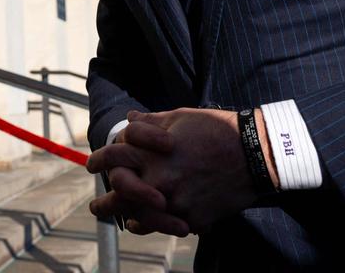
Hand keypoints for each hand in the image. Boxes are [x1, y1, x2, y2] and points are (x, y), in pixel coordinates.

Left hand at [88, 107, 269, 233]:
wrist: (255, 153)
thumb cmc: (216, 129)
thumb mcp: (180, 117)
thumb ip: (150, 122)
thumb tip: (130, 118)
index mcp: (151, 152)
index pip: (112, 157)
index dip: (97, 161)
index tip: (90, 166)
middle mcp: (158, 178)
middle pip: (120, 194)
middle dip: (105, 203)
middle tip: (96, 208)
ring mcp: (175, 200)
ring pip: (140, 217)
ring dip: (127, 218)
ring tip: (121, 221)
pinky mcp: (193, 217)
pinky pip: (167, 227)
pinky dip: (155, 226)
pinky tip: (149, 225)